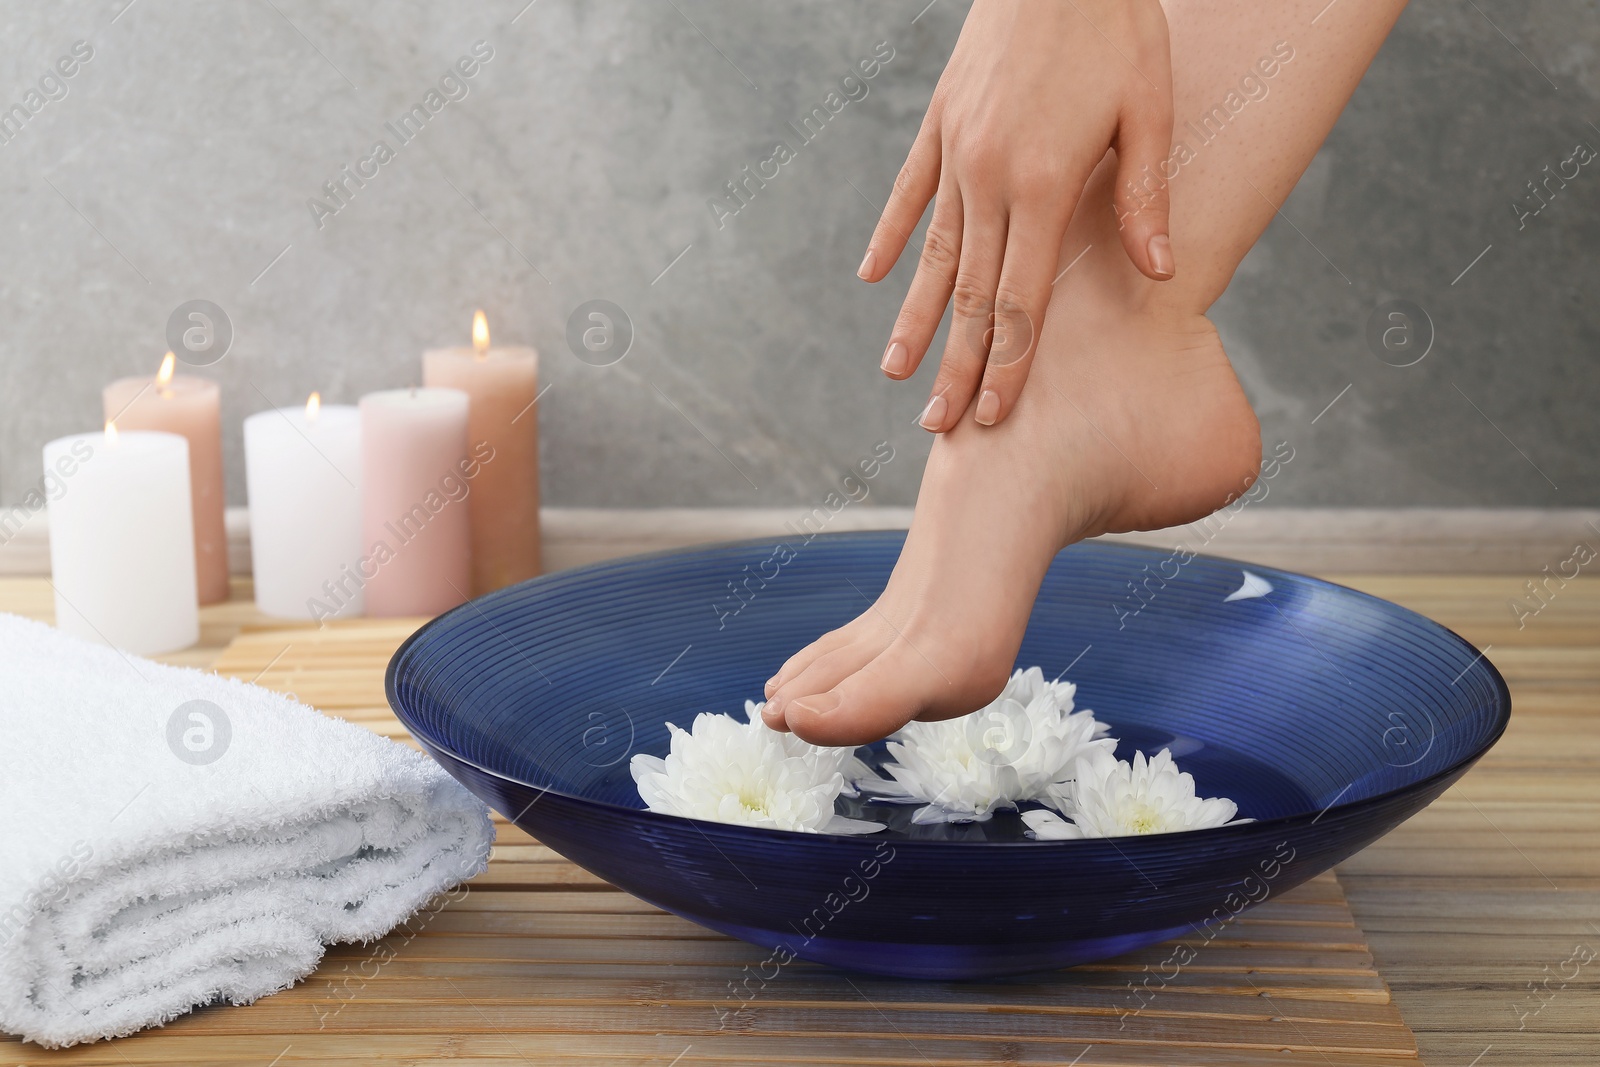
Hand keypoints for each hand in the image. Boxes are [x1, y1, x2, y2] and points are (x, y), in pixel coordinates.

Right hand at [861, 0, 1174, 430]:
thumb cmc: (1118, 27)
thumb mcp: (1148, 107)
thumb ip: (1144, 196)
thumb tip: (1158, 275)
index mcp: (1043, 182)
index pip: (1022, 297)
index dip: (1009, 362)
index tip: (992, 415)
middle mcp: (989, 177)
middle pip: (971, 294)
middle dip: (957, 365)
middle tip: (940, 427)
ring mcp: (957, 152)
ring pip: (934, 255)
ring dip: (916, 320)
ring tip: (896, 373)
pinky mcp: (940, 124)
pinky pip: (910, 194)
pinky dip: (891, 238)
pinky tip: (874, 278)